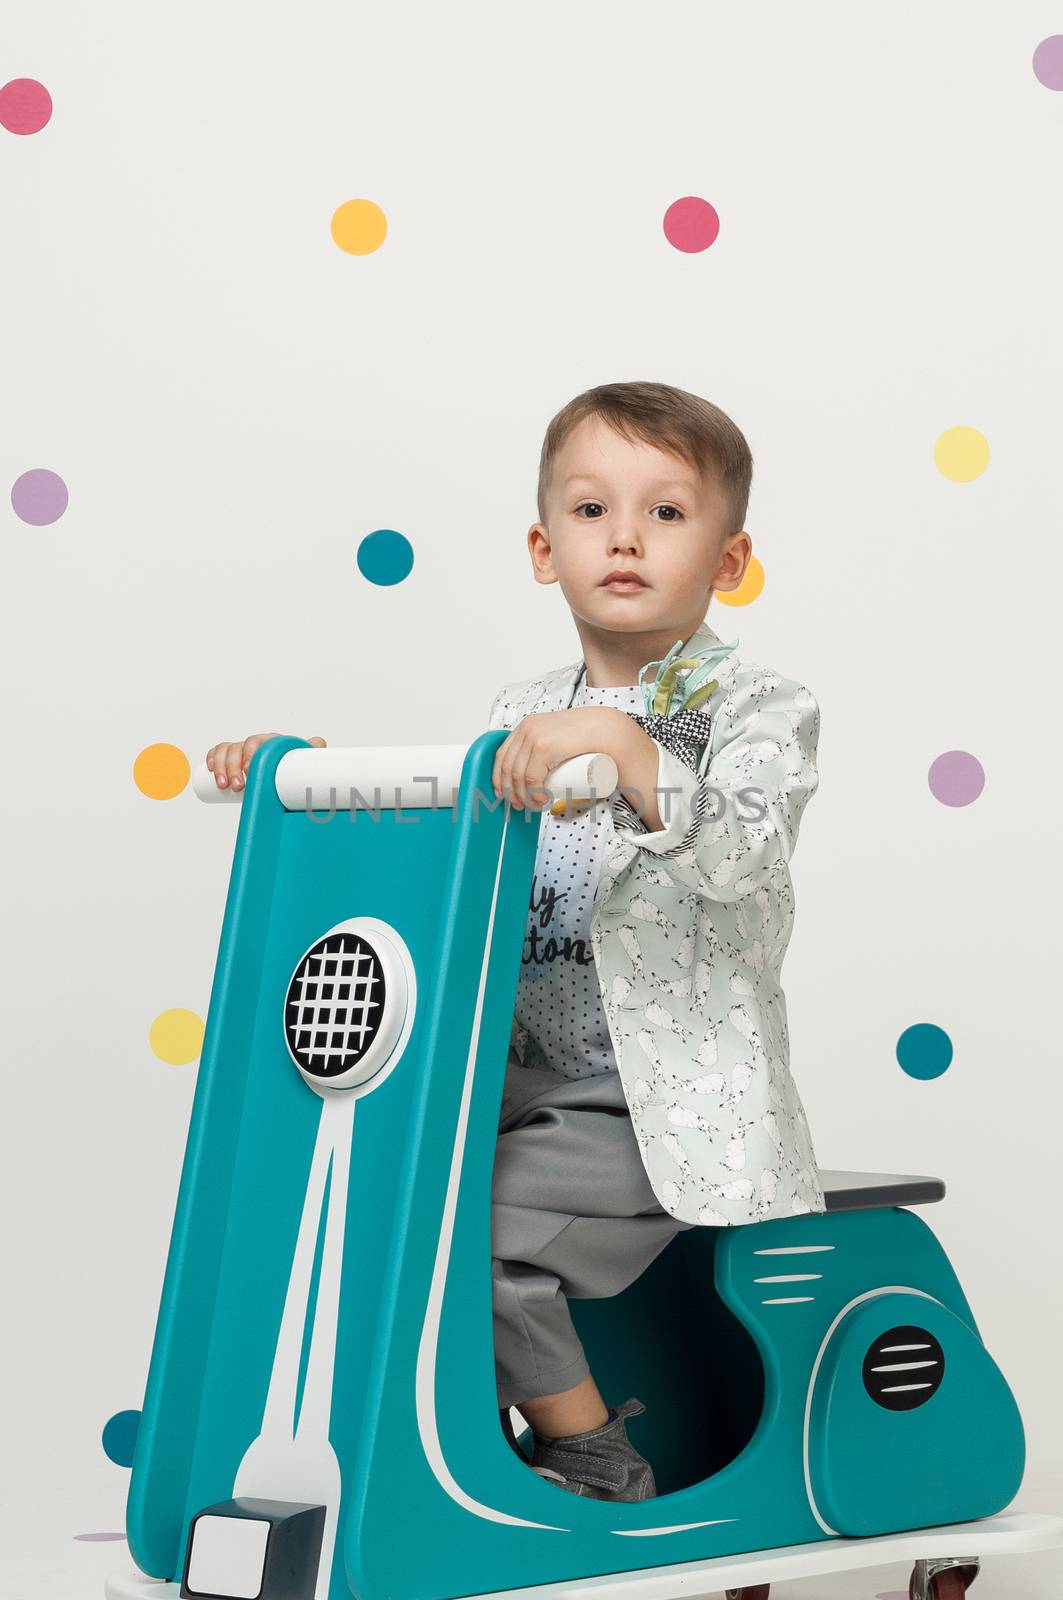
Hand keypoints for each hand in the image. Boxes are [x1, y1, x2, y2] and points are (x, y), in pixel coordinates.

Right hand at [205, 733, 326, 789]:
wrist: (283, 775)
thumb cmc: (291, 769)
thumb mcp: (301, 764)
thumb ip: (310, 754)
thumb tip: (318, 742)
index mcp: (272, 742)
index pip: (258, 742)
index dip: (251, 755)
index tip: (250, 772)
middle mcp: (255, 743)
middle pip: (239, 747)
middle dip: (234, 766)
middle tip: (237, 786)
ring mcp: (241, 749)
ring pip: (226, 750)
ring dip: (220, 767)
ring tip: (224, 786)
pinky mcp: (230, 757)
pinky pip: (216, 752)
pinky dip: (211, 758)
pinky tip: (209, 769)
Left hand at [491, 707, 635, 810]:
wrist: (605, 729)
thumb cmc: (585, 736)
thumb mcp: (557, 735)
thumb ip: (546, 745)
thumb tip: (537, 768)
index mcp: (525, 726)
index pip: (502, 756)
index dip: (498, 779)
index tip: (504, 795)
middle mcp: (526, 729)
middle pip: (508, 768)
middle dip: (510, 793)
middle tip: (520, 805)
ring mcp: (534, 737)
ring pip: (518, 776)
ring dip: (523, 797)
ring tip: (535, 806)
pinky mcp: (544, 747)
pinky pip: (531, 776)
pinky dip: (533, 793)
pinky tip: (540, 800)